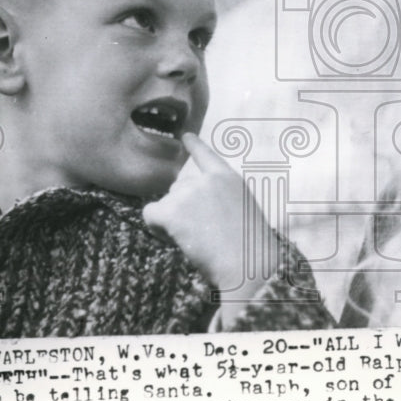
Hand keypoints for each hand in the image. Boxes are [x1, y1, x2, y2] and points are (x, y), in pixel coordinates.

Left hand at [142, 133, 276, 294]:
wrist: (248, 264)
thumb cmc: (250, 250)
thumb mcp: (243, 213)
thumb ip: (220, 201)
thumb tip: (192, 211)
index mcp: (229, 179)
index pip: (207, 156)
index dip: (195, 146)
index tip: (186, 136)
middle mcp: (207, 180)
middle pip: (178, 189)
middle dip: (182, 209)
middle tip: (202, 233)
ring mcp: (189, 193)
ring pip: (166, 204)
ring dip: (173, 222)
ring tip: (197, 240)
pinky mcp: (172, 210)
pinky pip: (150, 214)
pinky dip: (157, 229)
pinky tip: (175, 240)